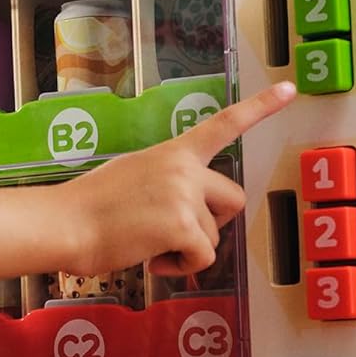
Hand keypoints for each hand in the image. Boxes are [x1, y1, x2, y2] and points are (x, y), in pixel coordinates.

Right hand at [62, 81, 295, 277]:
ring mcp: (184, 196)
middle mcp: (184, 169)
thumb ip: (165, 181)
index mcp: (172, 152)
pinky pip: (202, 257)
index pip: (222, 124)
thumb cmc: (89, 205)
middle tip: (179, 232)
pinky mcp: (182, 226)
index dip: (260, 108)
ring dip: (187, 248)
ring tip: (149, 244)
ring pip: (213, 235)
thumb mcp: (132, 174)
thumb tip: (184, 209)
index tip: (289, 89)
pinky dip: (181, 267)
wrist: (66, 223)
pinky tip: (152, 259)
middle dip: (214, 221)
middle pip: (233, 199)